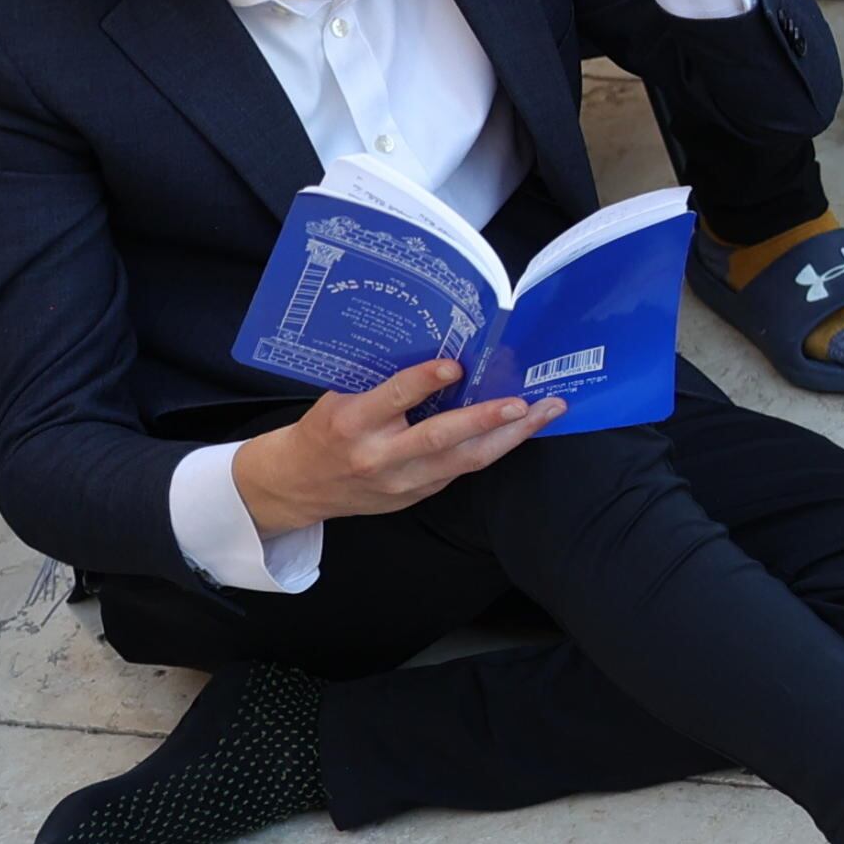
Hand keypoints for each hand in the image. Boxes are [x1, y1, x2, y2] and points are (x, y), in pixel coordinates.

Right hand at [233, 360, 556, 533]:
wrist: (299, 485)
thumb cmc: (325, 430)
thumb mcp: (338, 399)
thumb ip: (381, 383)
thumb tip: (438, 348)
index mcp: (352, 423)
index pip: (393, 399)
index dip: (424, 382)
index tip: (455, 365)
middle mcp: (379, 456)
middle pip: (441, 438)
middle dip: (486, 418)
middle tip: (523, 401)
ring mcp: (402, 481)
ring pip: (465, 460)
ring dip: (510, 436)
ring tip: (544, 412)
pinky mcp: (418, 496)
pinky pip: (462, 470)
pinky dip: (493, 448)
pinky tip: (519, 429)